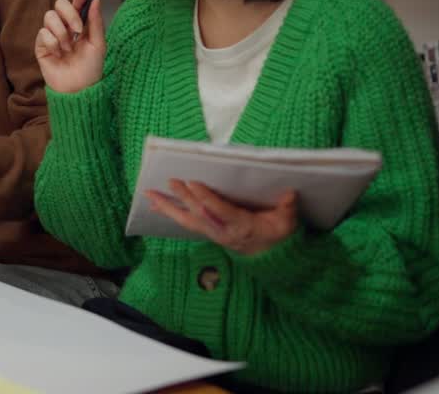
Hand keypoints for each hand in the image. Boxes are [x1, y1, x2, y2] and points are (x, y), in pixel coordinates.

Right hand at [34, 0, 105, 93]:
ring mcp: (51, 35)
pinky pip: (43, 33)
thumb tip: (95, 0)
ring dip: (61, 33)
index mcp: (79, 25)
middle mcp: (64, 27)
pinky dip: (52, 43)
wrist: (78, 88)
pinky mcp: (41, 46)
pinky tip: (58, 55)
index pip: (76, 4)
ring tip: (68, 48)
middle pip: (59, 4)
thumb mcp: (98, 45)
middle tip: (77, 29)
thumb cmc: (90, 69)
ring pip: (49, 17)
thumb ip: (96, 22)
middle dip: (70, 14)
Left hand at [146, 180, 298, 255]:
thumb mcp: (288, 224)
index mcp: (241, 227)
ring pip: (186, 220)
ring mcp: (212, 233)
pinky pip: (185, 221)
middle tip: (171, 181)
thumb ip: (287, 209)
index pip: (220, 212)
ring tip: (150, 194)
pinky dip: (170, 211)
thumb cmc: (278, 235)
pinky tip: (156, 203)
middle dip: (184, 197)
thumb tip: (289, 193)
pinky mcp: (206, 231)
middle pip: (199, 214)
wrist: (270, 256)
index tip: (193, 183)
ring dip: (168, 206)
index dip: (206, 199)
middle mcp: (222, 231)